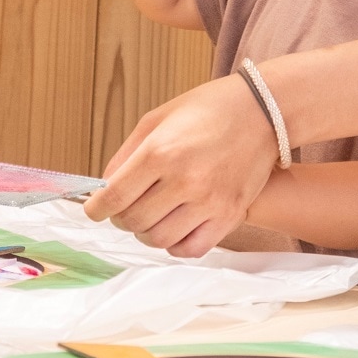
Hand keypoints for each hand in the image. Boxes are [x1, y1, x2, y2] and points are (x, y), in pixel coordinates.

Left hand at [83, 75, 277, 256]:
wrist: (263, 110)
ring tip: (152, 215)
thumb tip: (106, 187)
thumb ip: (127, 153)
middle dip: (121, 217)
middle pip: (133, 221)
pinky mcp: (230, 215)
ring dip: (146, 231)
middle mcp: (184, 180)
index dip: (96, 208)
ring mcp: (209, 201)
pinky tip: (175, 227)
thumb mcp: (159, 117)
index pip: (114, 197)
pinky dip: (175, 245)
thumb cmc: (210, 108)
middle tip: (125, 207)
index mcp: (162, 151)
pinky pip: (191, 249)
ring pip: (158, 239)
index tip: (94, 209)